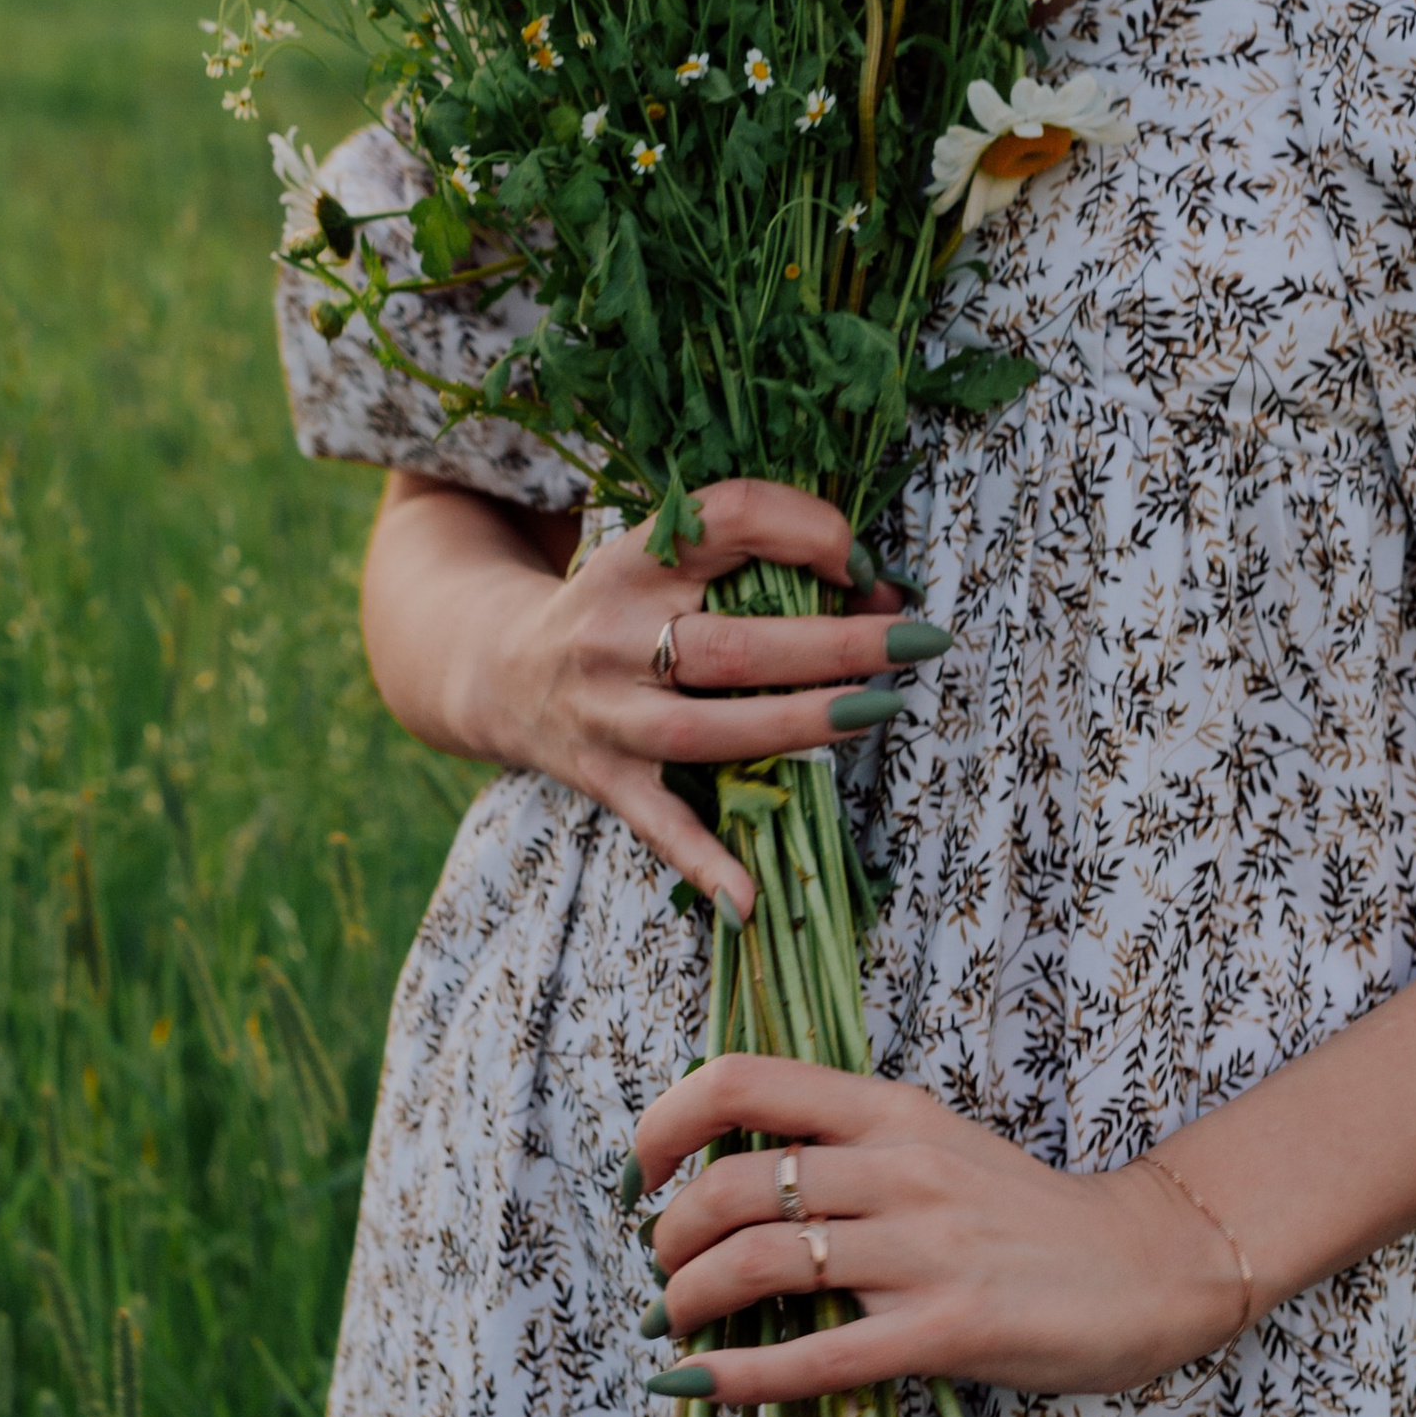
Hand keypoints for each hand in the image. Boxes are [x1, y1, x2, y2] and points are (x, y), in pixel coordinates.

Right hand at [405, 478, 947, 914]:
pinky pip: (658, 824)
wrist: (498, 668)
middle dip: (836, 643)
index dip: (807, 530)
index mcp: (637, 559)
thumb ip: (760, 567)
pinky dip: (702, 862)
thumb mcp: (667, 564)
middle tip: (917, 641)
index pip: (729, 520)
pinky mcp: (601, 776)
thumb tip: (879, 597)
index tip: (861, 564)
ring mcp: (607, 711)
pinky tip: (752, 897)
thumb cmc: (620, 606)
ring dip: (799, 725)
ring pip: (708, 728)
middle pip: (735, 642)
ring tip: (878, 712)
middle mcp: (615, 632)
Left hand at [632, 1054, 1247, 1400]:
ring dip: (688, 1298)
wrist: (1142, 1262)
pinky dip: (738, 1374)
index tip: (638, 1173)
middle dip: (668, 1235)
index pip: (741, 1081)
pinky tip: (693, 1386)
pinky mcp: (945, 1329)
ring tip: (672, 1322)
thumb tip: (724, 1165)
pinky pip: (817, 1354)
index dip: (664, 1123)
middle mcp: (898, 1166)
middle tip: (659, 1269)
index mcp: (889, 1107)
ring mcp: (922, 1248)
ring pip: (763, 1262)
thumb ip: (843, 1143)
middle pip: (734, 1184)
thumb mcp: (931, 1143)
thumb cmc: (1021, 1211)